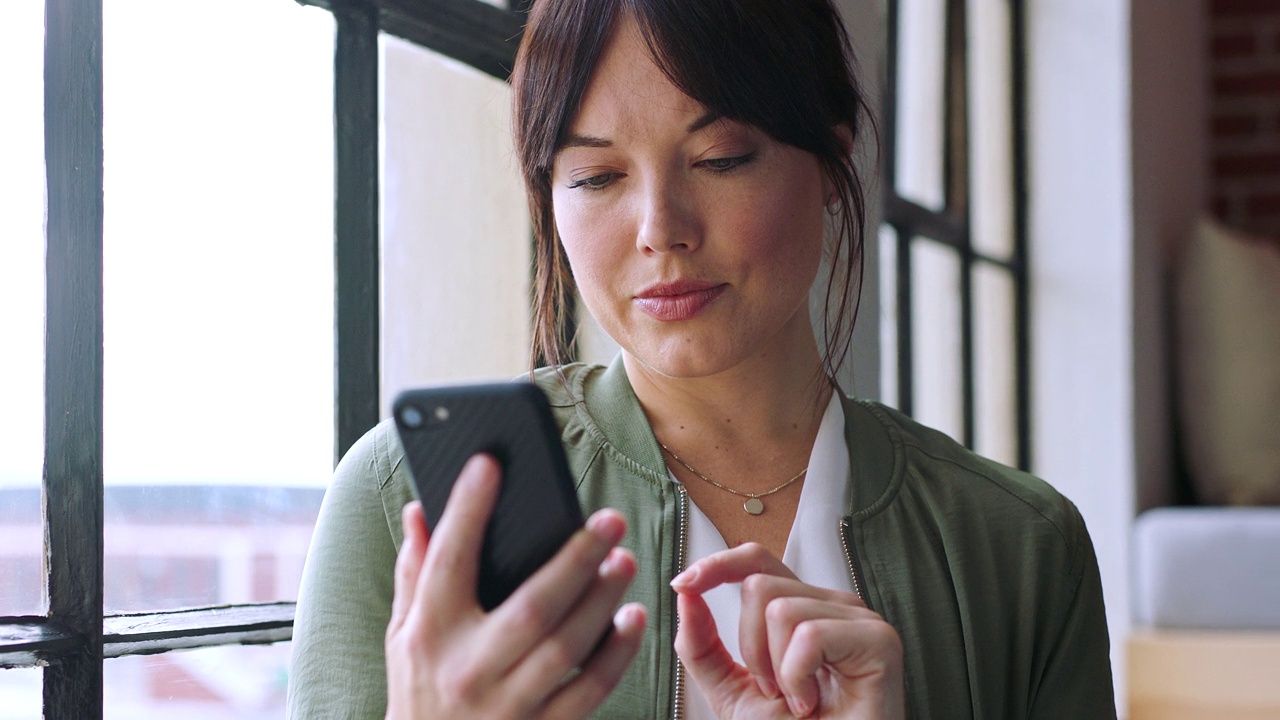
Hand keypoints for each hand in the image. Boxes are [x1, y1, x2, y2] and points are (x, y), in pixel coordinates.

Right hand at [384, 454, 646, 719]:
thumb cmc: (418, 692)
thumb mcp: (402, 635)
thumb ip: (414, 573)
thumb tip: (418, 510)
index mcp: (429, 635)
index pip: (448, 560)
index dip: (467, 510)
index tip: (489, 466)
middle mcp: (468, 670)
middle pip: (532, 606)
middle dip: (576, 558)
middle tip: (609, 521)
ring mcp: (508, 705)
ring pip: (567, 645)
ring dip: (603, 599)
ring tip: (624, 561)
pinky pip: (590, 689)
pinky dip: (618, 653)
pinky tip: (632, 619)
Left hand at [672, 543, 903, 718]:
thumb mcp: (732, 690)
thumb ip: (702, 645)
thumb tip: (685, 594)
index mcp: (802, 608)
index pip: (758, 561)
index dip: (718, 564)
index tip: (682, 585)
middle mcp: (832, 605)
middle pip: (759, 585)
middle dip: (750, 648)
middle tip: (776, 690)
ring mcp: (859, 620)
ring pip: (780, 609)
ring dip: (776, 670)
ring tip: (799, 699)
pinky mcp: (878, 640)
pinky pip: (809, 635)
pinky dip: (797, 679)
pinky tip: (814, 703)